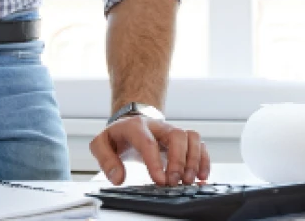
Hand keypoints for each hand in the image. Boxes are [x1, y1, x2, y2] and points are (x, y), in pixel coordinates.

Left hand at [90, 115, 210, 186]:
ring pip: (191, 137)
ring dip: (194, 159)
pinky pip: (199, 144)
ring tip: (189, 180)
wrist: (129, 122)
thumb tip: (117, 178)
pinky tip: (202, 175)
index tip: (161, 181)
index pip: (148, 142)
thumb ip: (105, 160)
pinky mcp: (181, 139)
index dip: (156, 162)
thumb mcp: (100, 144)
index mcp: (136, 126)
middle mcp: (158, 126)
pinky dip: (204, 159)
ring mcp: (171, 131)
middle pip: (176, 135)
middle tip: (174, 182)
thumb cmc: (117, 136)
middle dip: (179, 160)